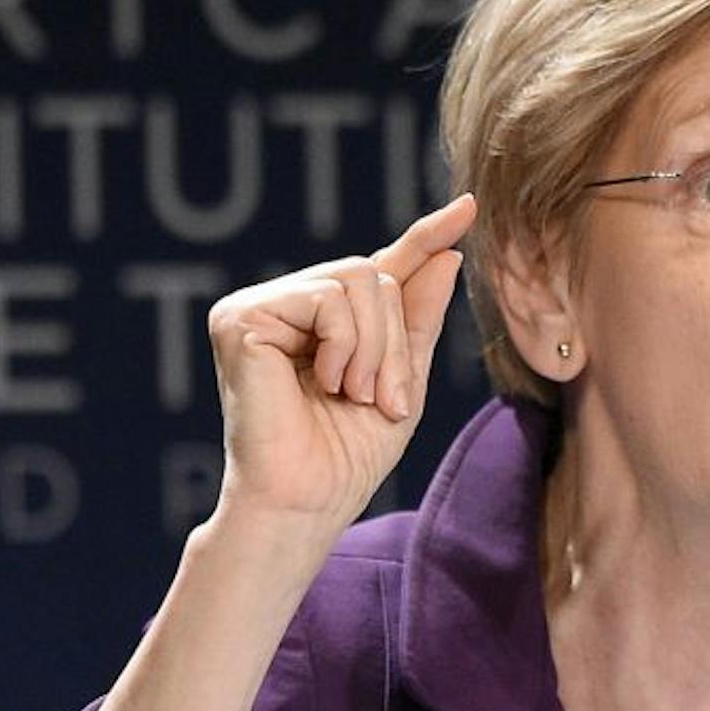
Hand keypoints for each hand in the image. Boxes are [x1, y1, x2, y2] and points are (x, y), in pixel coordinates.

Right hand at [205, 194, 475, 535]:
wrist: (307, 502)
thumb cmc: (348, 457)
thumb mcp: (403, 381)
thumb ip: (419, 320)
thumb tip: (447, 255)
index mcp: (321, 322)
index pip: (380, 269)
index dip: (424, 237)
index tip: (469, 208)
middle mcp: (285, 305)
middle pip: (373, 274)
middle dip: (395, 340)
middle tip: (383, 398)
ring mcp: (257, 307)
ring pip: (357, 280)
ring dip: (374, 347)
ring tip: (353, 395)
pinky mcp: (240, 316)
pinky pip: (327, 298)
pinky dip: (345, 345)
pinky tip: (326, 382)